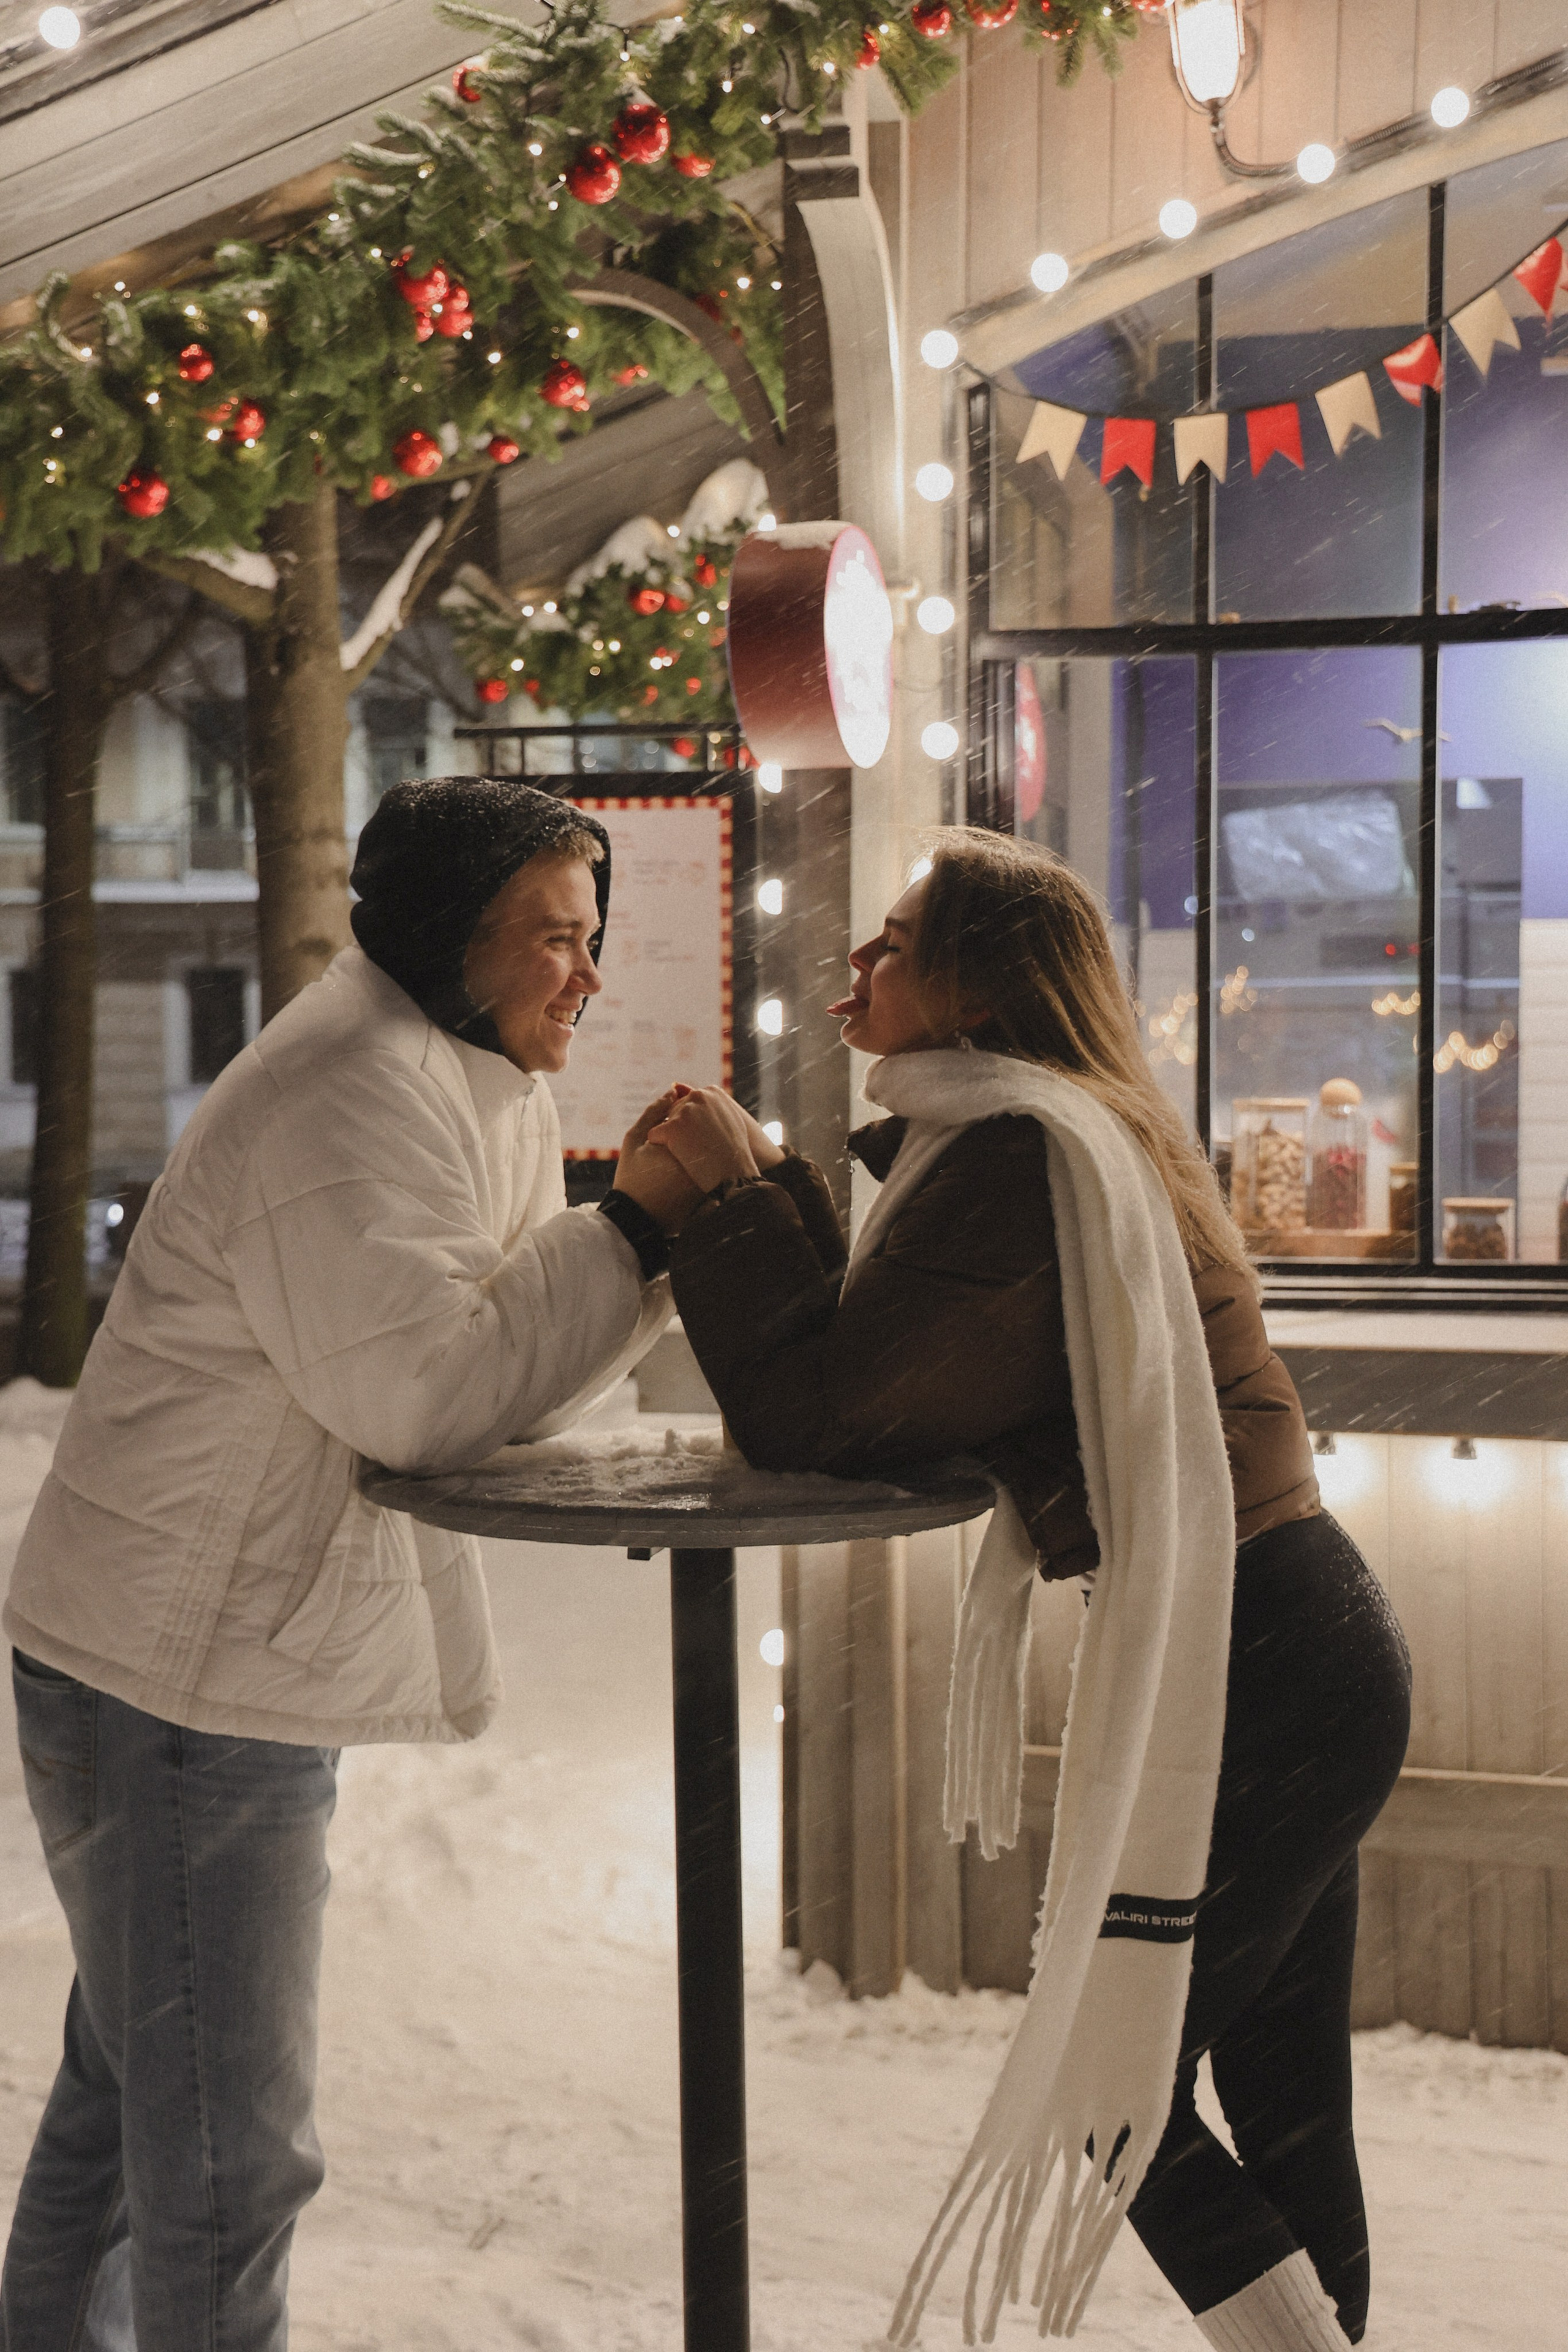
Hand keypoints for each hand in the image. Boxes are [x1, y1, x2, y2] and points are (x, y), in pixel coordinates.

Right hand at [614, 1091, 703, 1233]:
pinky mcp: (708, 1193)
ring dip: (698, 1149)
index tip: (660, 1141)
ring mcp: (705, 1179)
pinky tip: (680, 1177)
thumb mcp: (634, 1140)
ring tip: (671, 1168)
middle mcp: (698, 1163)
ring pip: (709, 1150)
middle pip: (704, 1134)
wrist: (636, 1220)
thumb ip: (652, 1112)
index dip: (677, 1122)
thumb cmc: (631, 1179)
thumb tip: (672, 1090)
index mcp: (679, 1147)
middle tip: (665, 1157)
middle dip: (690, 1135)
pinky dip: (701, 1166)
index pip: (692, 1119)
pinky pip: (711, 1170)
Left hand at [649, 1088, 765, 1192]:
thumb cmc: (733, 1151)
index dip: (693, 1124)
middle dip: (680, 1129)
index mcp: (713, 1091)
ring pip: (664, 1122)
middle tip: (697, 1148)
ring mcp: (685, 1111)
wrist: (734, 1175)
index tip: (703, 1138)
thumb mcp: (731, 1119)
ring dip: (671, 1138)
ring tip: (690, 1153)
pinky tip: (676, 1158)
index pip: (689, 1102)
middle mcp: (698, 1096)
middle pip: (675, 1110)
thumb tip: (685, 1089)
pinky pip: (654, 1134)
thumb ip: (712, 1103)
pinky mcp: (672, 1127)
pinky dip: (660, 1147)